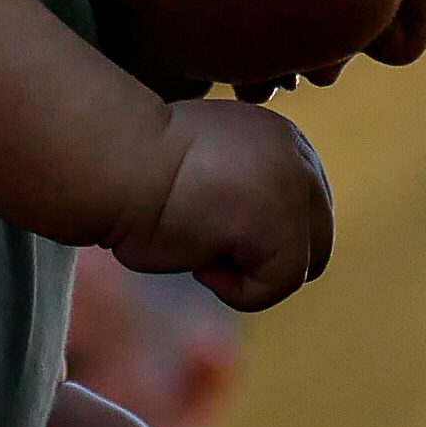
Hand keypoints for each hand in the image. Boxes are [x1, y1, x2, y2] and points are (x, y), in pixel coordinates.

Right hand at [110, 96, 332, 309]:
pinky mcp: (285, 225)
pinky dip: (232, 287)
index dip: (254, 239)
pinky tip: (197, 252)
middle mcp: (298, 156)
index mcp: (280, 139)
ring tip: (196, 237)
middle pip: (314, 245)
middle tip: (201, 238)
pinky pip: (275, 286)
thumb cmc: (133, 171)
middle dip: (261, 260)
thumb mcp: (205, 171)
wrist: (111, 161)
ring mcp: (296, 188)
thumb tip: (253, 239)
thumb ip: (241, 192)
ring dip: (241, 271)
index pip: (302, 213)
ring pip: (296, 269)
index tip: (200, 221)